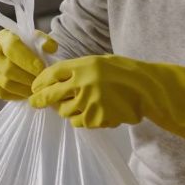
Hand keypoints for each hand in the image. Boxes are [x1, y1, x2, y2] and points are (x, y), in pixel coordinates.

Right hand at [0, 29, 56, 100]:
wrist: (11, 50)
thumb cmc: (26, 43)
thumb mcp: (36, 37)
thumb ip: (45, 40)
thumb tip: (50, 48)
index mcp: (4, 37)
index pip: (12, 49)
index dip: (28, 60)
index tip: (43, 68)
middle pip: (7, 69)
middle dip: (28, 77)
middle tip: (42, 82)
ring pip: (4, 84)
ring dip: (24, 89)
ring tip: (37, 89)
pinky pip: (1, 93)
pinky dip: (16, 95)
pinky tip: (27, 93)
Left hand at [29, 55, 184, 148]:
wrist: (149, 89)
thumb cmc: (124, 72)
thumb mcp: (100, 62)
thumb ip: (78, 69)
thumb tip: (54, 79)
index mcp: (84, 65)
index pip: (52, 73)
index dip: (40, 82)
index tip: (35, 87)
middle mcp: (84, 82)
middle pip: (52, 94)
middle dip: (40, 100)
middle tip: (35, 102)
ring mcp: (90, 102)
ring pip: (65, 111)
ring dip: (66, 110)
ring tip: (78, 105)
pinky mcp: (97, 118)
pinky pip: (79, 122)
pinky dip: (81, 119)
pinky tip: (91, 113)